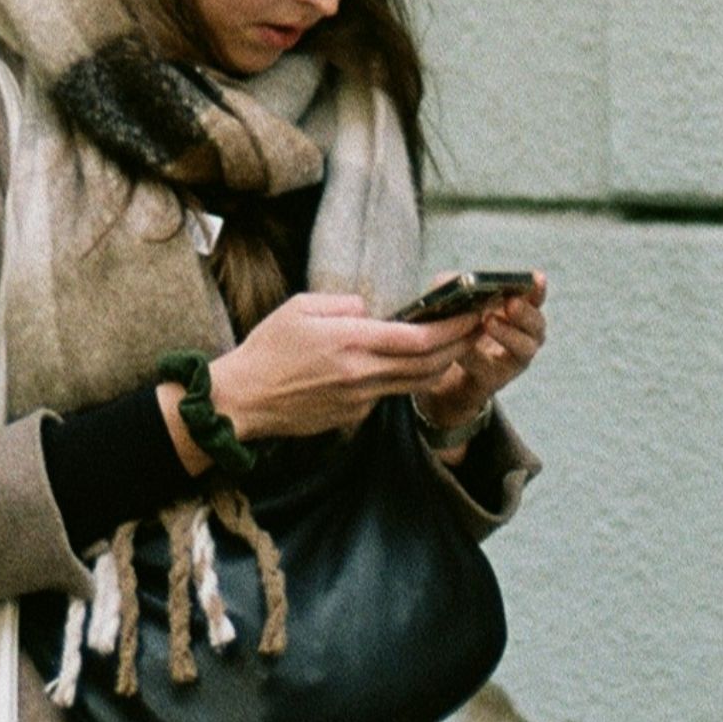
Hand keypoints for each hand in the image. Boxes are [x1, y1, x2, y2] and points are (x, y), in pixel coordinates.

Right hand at [202, 292, 482, 440]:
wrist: (242, 399)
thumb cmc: (267, 349)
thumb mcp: (300, 307)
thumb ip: (343, 304)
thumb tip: (370, 310)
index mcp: (350, 341)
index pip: (419, 339)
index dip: (453, 327)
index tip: (473, 312)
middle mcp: (362, 373)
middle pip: (429, 364)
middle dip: (460, 344)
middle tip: (479, 326)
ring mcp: (360, 399)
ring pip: (416, 383)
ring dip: (442, 364)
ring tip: (457, 344)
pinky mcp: (353, 416)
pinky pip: (389, 395)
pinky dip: (406, 379)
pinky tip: (409, 365)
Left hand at [414, 271, 547, 428]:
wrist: (437, 368)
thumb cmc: (448, 326)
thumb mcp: (447, 300)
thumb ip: (451, 285)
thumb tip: (457, 281)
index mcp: (515, 310)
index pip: (534, 297)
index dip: (537, 288)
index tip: (536, 278)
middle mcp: (522, 334)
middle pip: (537, 324)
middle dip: (526, 312)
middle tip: (511, 303)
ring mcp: (512, 360)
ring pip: (524, 348)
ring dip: (508, 333)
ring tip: (488, 322)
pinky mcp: (494, 380)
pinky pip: (489, 369)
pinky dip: (475, 357)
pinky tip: (461, 349)